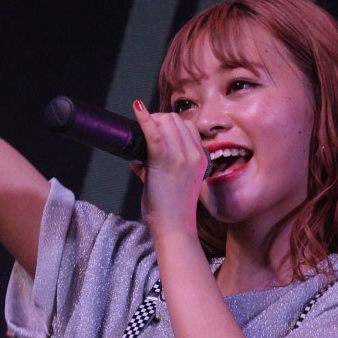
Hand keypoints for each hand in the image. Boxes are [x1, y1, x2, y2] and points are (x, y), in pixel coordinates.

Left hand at [131, 100, 205, 237]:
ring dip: (151, 121)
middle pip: (175, 120)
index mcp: (201, 158)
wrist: (175, 227)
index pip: (187, 127)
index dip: (169, 124)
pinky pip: (153, 133)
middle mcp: (194, 155)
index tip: (156, 130)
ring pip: (165, 122)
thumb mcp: (178, 183)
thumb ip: (162, 167)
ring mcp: (181, 157)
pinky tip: (136, 109)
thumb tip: (138, 158)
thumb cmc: (173, 210)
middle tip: (145, 130)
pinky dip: (144, 119)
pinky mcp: (163, 162)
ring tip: (140, 129)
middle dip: (158, 119)